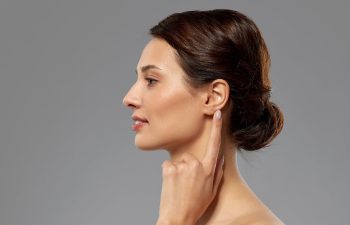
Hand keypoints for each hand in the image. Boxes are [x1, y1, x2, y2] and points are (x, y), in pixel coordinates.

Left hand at [156, 110, 224, 224]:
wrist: (177, 217)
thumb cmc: (196, 206)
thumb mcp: (212, 191)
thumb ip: (217, 173)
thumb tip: (219, 158)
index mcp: (208, 169)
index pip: (214, 144)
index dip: (216, 128)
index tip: (217, 114)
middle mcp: (196, 165)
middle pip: (191, 156)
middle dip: (189, 166)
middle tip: (188, 183)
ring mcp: (182, 166)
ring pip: (179, 161)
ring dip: (179, 170)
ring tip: (180, 186)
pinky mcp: (169, 167)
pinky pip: (169, 165)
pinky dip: (169, 172)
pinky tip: (172, 184)